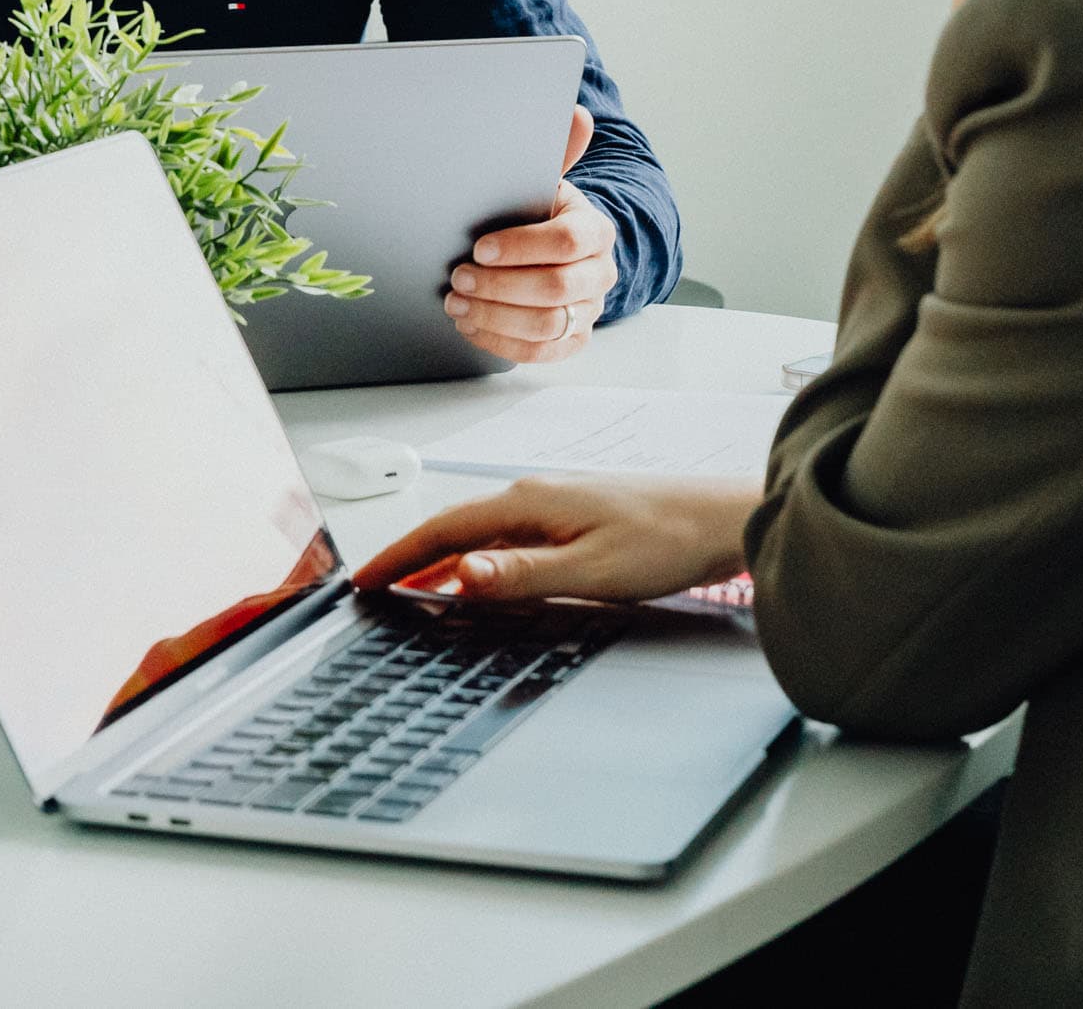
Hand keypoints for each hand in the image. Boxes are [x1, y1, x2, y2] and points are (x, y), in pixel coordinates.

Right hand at [353, 475, 759, 603]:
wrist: (718, 520)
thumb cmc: (665, 542)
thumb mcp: (589, 570)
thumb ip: (521, 574)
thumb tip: (458, 573)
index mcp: (529, 502)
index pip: (444, 529)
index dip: (399, 556)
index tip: (363, 580)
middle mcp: (533, 494)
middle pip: (454, 527)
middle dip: (410, 556)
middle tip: (375, 588)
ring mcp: (552, 503)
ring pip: (480, 533)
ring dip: (443, 558)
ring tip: (412, 587)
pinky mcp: (572, 516)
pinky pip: (506, 537)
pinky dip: (478, 557)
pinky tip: (480, 577)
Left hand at [446, 106, 616, 363]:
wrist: (556, 253)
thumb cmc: (539, 214)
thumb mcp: (545, 183)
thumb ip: (558, 153)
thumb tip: (579, 113)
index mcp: (595, 230)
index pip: (567, 242)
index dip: (521, 247)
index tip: (478, 247)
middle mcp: (600, 273)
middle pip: (555, 290)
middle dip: (500, 286)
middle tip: (457, 278)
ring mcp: (589, 311)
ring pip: (545, 325)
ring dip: (494, 315)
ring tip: (455, 303)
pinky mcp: (572, 340)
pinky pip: (541, 353)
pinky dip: (500, 341)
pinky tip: (470, 324)